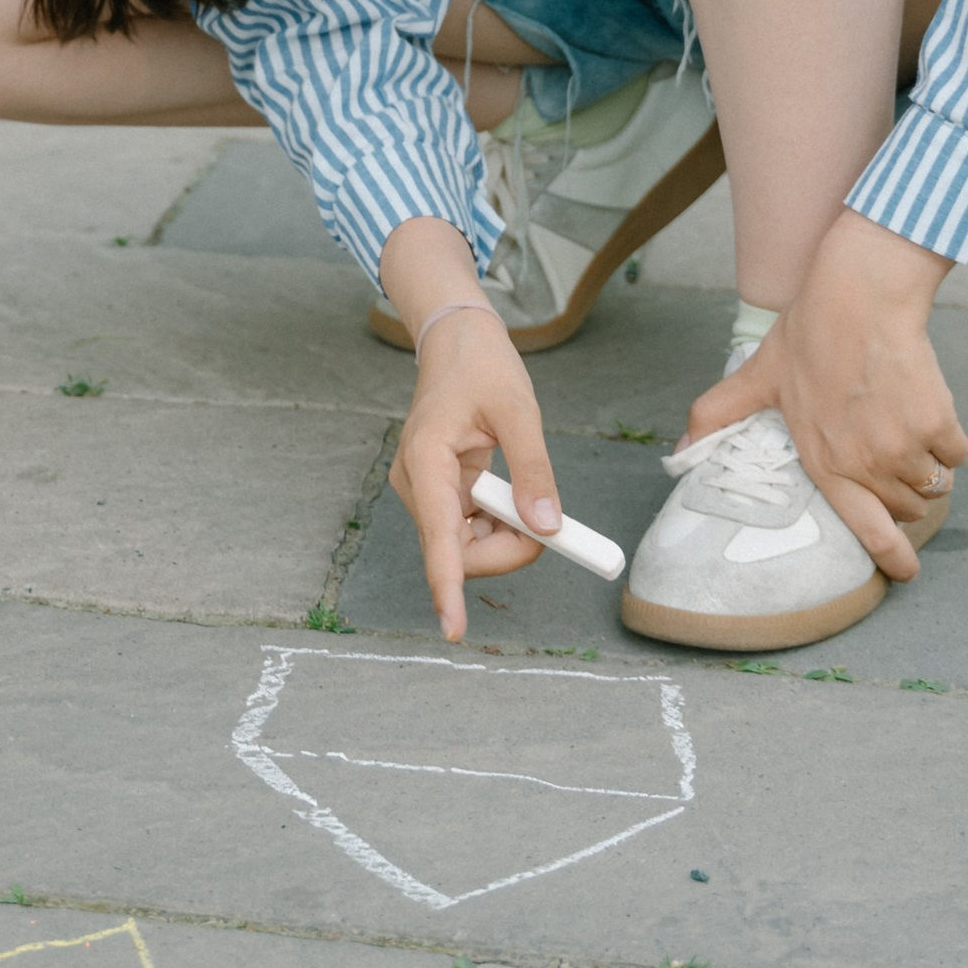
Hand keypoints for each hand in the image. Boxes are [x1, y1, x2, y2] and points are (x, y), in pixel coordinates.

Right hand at [390, 307, 566, 643]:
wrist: (456, 339)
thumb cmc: (481, 365)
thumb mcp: (519, 410)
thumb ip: (534, 471)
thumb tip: (546, 527)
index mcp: (426, 460)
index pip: (438, 538)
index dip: (447, 587)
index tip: (454, 628)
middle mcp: (417, 484)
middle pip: (458, 552)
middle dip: (507, 551)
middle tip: (550, 528)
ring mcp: (426, 491)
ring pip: (466, 546)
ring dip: (506, 537)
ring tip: (531, 498)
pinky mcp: (439, 493)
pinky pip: (469, 529)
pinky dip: (501, 525)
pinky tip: (513, 496)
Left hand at [685, 210, 965, 580]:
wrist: (859, 297)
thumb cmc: (808, 335)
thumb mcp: (758, 377)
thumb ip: (718, 415)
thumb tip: (680, 446)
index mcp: (825, 462)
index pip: (867, 531)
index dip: (891, 558)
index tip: (906, 572)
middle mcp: (867, 464)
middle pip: (907, 508)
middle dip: (904, 495)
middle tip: (890, 461)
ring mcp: (905, 446)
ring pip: (934, 484)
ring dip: (928, 468)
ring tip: (905, 433)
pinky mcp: (938, 423)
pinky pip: (957, 454)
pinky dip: (949, 441)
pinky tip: (926, 412)